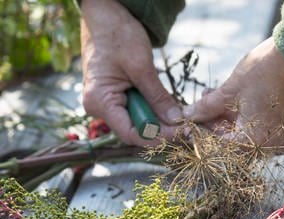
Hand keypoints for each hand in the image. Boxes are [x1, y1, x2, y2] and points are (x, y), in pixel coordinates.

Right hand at [81, 0, 181, 145]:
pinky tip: (164, 107)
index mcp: (99, 101)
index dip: (156, 137)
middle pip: (133, 129)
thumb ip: (158, 97)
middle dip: (159, 128)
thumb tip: (176, 120)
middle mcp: (98, 107)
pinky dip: (150, 109)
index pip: (130, 133)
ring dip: (156, 119)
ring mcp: (105, 103)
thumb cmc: (117, 34)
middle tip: (183, 124)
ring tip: (177, 115)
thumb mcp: (141, 67)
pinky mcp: (113, 97)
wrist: (104, 14)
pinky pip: (133, 110)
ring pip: (135, 121)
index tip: (179, 132)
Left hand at [183, 38, 283, 151]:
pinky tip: (224, 99)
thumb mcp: (229, 91)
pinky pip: (254, 126)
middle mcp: (269, 144)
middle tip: (197, 109)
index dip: (201, 135)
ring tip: (208, 97)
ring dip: (222, 117)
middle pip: (230, 141)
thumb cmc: (266, 71)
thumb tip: (188, 115)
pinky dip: (238, 115)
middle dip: (211, 123)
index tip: (189, 125)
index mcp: (256, 141)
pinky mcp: (281, 125)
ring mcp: (277, 135)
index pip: (219, 147)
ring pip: (241, 132)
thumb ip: (206, 108)